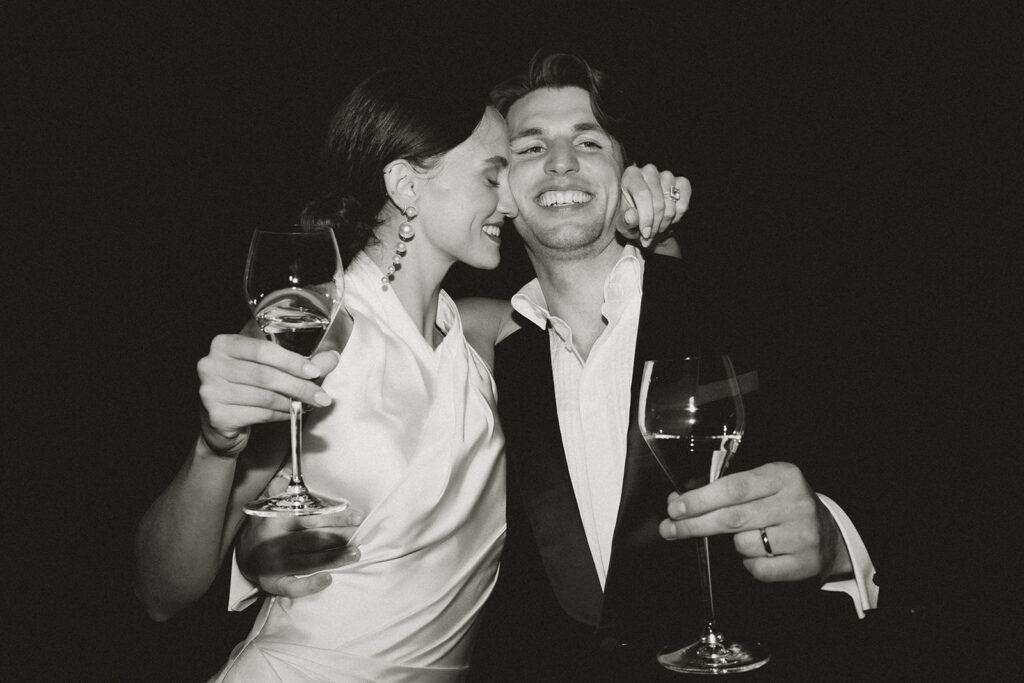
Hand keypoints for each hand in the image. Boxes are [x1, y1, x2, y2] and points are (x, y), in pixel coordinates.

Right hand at [197, 326, 340, 455]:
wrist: (223, 425)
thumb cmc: (249, 388)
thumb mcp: (272, 369)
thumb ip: (301, 363)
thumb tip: (333, 357)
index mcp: (224, 344)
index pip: (261, 350)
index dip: (291, 361)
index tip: (314, 371)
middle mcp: (211, 364)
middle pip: (264, 375)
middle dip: (298, 386)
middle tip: (322, 396)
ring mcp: (210, 391)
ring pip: (263, 396)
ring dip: (292, 402)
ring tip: (308, 405)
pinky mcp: (216, 415)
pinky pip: (258, 414)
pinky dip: (280, 415)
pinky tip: (290, 414)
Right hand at [237, 483, 363, 597]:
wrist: (243, 557)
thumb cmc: (265, 528)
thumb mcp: (268, 506)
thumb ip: (279, 490)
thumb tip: (287, 475)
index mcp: (275, 520)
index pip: (310, 516)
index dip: (336, 516)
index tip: (357, 516)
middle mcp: (274, 542)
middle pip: (313, 538)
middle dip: (341, 535)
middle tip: (361, 533)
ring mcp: (273, 565)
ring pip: (309, 561)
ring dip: (335, 558)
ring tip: (355, 553)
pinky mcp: (273, 584)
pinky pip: (293, 587)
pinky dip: (310, 585)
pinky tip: (328, 579)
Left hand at [618, 163, 691, 246]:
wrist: (645, 219)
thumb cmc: (631, 218)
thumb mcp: (623, 223)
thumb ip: (626, 221)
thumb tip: (631, 217)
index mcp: (631, 175)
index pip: (642, 195)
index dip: (646, 217)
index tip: (645, 234)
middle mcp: (649, 171)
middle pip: (658, 203)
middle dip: (655, 225)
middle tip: (649, 236)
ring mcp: (667, 175)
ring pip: (671, 205)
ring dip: (665, 223)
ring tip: (656, 228)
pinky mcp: (682, 182)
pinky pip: (683, 205)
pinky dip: (676, 218)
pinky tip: (667, 220)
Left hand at [659, 462, 852, 583]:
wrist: (829, 534)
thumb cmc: (783, 504)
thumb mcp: (763, 484)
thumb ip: (725, 490)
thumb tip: (678, 502)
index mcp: (783, 476)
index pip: (732, 488)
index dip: (700, 499)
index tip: (675, 507)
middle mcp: (795, 503)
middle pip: (732, 517)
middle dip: (695, 524)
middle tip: (670, 528)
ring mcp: (802, 535)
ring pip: (743, 544)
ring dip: (732, 544)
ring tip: (746, 536)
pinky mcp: (804, 563)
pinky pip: (758, 569)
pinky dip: (749, 563)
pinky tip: (759, 553)